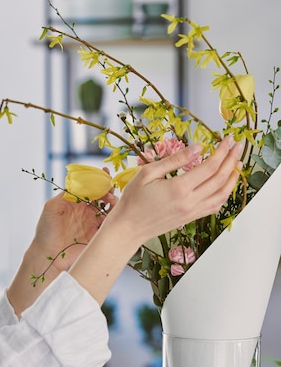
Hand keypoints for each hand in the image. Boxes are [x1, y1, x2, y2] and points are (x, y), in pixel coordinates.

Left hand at [31, 188, 117, 273]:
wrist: (47, 254)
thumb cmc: (45, 230)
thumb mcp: (52, 207)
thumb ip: (65, 194)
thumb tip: (80, 184)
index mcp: (75, 202)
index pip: (90, 188)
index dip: (98, 180)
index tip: (105, 173)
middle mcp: (86, 211)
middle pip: (103, 197)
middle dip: (108, 190)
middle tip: (109, 190)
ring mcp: (92, 223)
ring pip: (109, 209)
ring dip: (114, 203)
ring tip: (111, 201)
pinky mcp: (97, 235)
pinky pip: (109, 225)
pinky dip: (115, 218)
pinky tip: (114, 214)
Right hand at [67, 136, 243, 304]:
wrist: (128, 227)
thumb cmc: (132, 199)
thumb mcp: (148, 173)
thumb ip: (174, 160)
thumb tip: (197, 147)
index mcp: (179, 188)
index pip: (210, 166)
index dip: (221, 151)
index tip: (227, 139)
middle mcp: (190, 201)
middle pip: (220, 178)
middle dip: (232, 159)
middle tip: (238, 145)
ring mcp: (193, 212)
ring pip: (223, 194)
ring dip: (233, 177)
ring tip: (237, 162)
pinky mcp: (191, 218)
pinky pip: (215, 206)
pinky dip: (225, 193)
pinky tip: (225, 184)